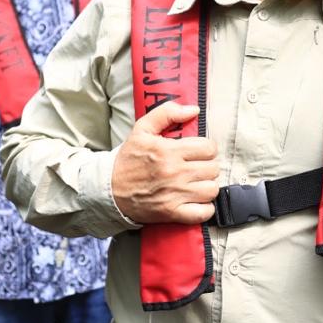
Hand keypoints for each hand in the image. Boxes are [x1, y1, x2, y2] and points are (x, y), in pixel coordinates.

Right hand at [112, 102, 219, 224]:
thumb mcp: (142, 129)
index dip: (207, 148)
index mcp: (168, 151)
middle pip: (213, 168)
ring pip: (212, 189)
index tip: (199, 151)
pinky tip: (197, 200)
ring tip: (197, 182)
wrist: (109, 189)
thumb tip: (193, 110)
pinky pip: (203, 212)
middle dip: (207, 165)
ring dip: (207, 185)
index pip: (208, 148)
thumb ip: (167, 113)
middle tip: (197, 166)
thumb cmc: (128, 159)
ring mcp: (174, 194)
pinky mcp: (172, 212)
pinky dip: (205, 208)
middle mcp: (174, 173)